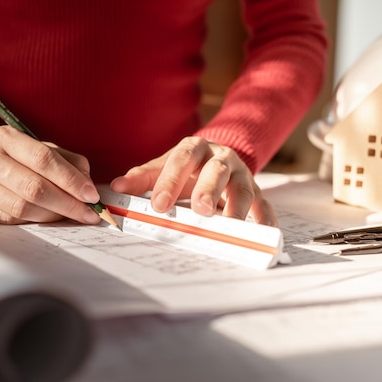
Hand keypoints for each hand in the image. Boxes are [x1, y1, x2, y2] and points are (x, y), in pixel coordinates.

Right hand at [0, 125, 101, 224]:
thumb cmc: (14, 158)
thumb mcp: (38, 149)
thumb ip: (67, 161)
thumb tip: (87, 184)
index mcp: (5, 137)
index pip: (44, 159)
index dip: (71, 180)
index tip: (91, 195)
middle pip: (34, 188)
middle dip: (68, 203)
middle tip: (90, 213)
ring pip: (24, 208)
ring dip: (55, 216)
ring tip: (73, 216)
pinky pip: (12, 219)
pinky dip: (36, 221)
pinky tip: (50, 219)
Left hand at [110, 136, 276, 225]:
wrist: (217, 155)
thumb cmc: (187, 166)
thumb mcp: (164, 166)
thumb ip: (143, 177)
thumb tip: (117, 186)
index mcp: (195, 149)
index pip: (181, 161)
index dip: (170, 182)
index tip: (158, 205)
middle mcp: (221, 158)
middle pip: (217, 170)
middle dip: (209, 189)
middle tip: (200, 209)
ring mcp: (241, 173)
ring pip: (243, 187)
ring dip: (237, 206)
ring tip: (230, 225)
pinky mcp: (255, 190)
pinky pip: (263, 204)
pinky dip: (264, 218)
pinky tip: (263, 232)